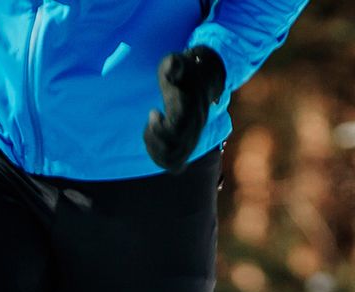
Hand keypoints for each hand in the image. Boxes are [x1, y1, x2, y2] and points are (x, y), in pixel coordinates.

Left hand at [143, 46, 226, 172]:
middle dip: (154, 139)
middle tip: (151, 122)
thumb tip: (171, 67)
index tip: (154, 111)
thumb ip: (174, 66)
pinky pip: (175, 166)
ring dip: (155, 150)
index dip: (160, 127)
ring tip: (150, 132)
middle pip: (175, 150)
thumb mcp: (178, 63)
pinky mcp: (187, 147)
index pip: (178, 130)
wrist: (204, 80)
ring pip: (174, 161)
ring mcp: (192, 139)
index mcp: (191, 111)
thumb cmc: (185, 72)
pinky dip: (161, 159)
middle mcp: (194, 129)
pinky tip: (153, 142)